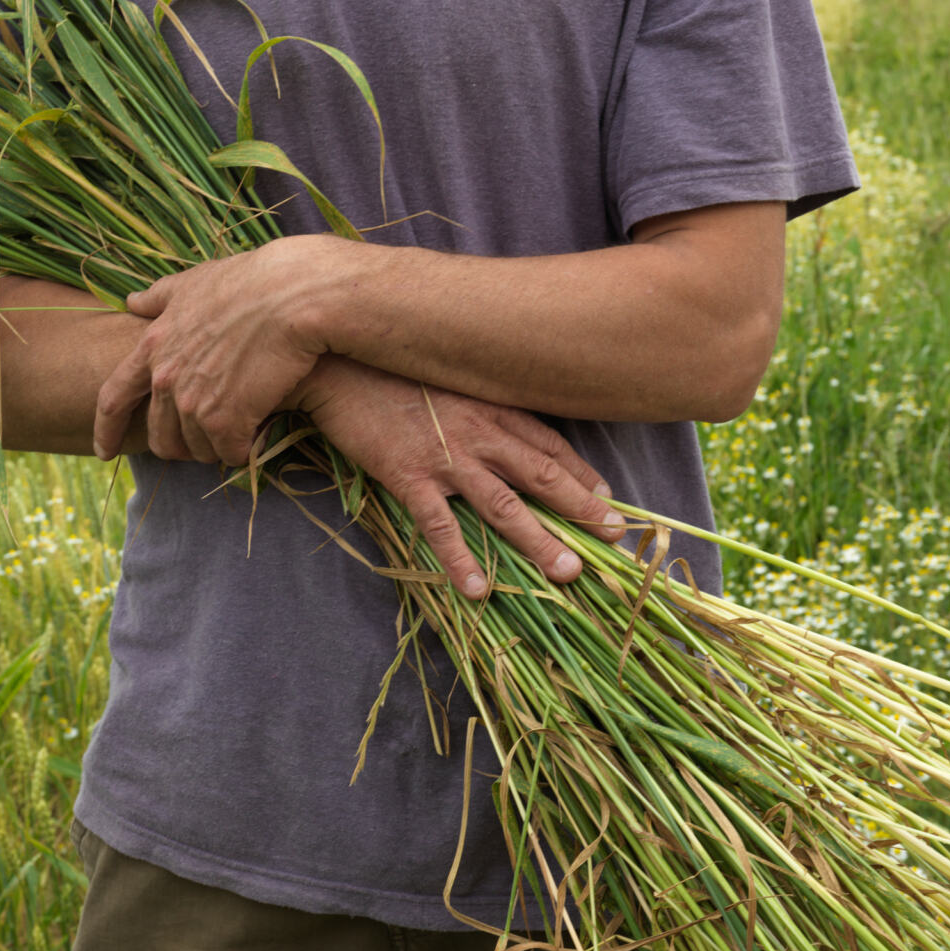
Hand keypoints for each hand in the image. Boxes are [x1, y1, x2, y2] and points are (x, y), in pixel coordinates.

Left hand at [93, 239, 326, 464]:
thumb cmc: (246, 283)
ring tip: (234, 435)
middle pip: (159, 435)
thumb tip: (132, 301)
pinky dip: (241, 450)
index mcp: (152, 347)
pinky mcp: (227, 421)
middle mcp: (166, 379)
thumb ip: (159, 298)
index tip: (104, 451)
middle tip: (199, 446)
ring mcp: (194, 403)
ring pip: (196, 448)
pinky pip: (229, 453)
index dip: (105, 429)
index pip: (114, 398)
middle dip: (176, 446)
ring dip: (213, 448)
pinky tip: (254, 439)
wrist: (289, 296)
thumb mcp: (193, 283)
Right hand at [296, 358, 624, 594]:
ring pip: (505, 505)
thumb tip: (492, 425)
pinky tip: (477, 590)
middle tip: (614, 539)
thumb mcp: (443, 377)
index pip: (549, 444)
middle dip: (582, 509)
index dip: (581, 473)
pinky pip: (441, 525)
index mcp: (490, 407)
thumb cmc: (387, 367)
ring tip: (567, 573)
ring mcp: (446, 456)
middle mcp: (479, 432)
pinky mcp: (409, 475)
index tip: (608, 499)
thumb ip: (473, 403)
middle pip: (542, 476)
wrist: (335, 360)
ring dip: (539, 541)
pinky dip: (460, 559)